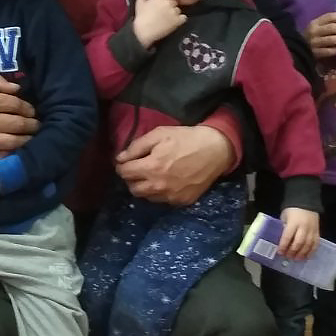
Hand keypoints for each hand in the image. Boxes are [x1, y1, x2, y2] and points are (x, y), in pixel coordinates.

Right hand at [0, 69, 37, 162]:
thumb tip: (16, 89)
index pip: (15, 105)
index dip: (27, 107)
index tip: (31, 110)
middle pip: (17, 124)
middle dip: (31, 124)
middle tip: (36, 124)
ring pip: (11, 142)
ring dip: (25, 140)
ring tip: (30, 137)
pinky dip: (8, 156)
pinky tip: (15, 151)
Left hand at [116, 125, 230, 205]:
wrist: (216, 150)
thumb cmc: (186, 139)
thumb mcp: (159, 134)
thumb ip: (136, 147)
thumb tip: (120, 159)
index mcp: (151, 167)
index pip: (124, 173)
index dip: (122, 166)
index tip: (126, 162)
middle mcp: (158, 186)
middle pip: (133, 189)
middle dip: (131, 178)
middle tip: (138, 169)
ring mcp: (171, 196)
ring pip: (146, 197)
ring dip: (144, 187)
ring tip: (151, 175)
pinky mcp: (182, 201)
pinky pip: (162, 201)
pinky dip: (159, 193)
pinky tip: (166, 182)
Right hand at [131, 0, 185, 47]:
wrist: (143, 32)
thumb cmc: (141, 17)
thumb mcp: (140, 2)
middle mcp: (169, 3)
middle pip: (175, 1)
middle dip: (171, 5)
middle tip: (163, 12)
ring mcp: (174, 12)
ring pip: (178, 10)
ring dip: (175, 13)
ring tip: (165, 19)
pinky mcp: (177, 21)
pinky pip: (183, 18)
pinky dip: (179, 20)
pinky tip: (171, 23)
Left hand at [278, 207, 318, 259]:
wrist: (306, 202)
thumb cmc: (292, 210)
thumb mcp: (284, 217)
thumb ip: (283, 227)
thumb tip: (280, 240)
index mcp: (293, 222)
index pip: (288, 236)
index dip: (283, 245)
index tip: (280, 252)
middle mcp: (303, 227)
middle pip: (299, 242)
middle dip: (293, 251)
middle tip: (288, 257)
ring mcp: (312, 230)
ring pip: (308, 244)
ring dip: (302, 253)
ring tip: (297, 259)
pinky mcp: (317, 232)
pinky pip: (316, 243)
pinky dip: (312, 251)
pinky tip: (307, 256)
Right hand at [306, 12, 335, 59]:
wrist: (300, 49)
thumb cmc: (315, 35)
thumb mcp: (320, 26)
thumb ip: (333, 21)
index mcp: (315, 23)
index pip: (330, 17)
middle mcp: (314, 31)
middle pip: (331, 28)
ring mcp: (314, 43)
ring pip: (331, 39)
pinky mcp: (315, 53)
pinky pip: (328, 51)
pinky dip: (335, 50)